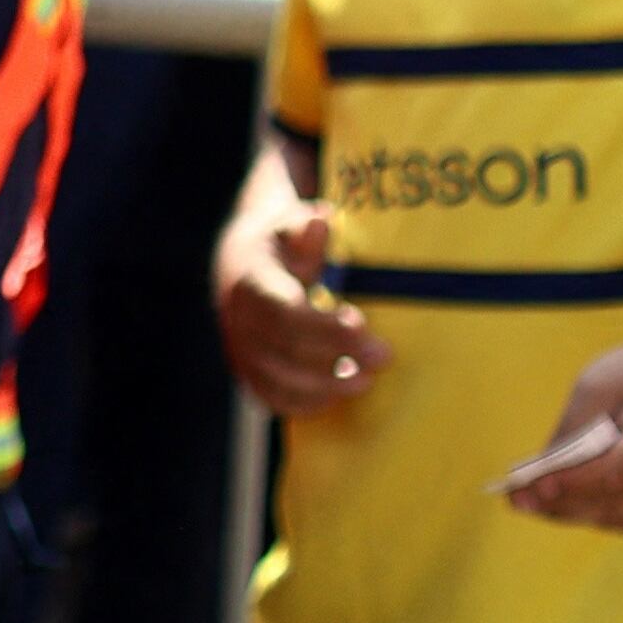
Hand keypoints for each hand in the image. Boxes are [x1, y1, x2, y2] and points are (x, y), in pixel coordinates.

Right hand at [216, 199, 390, 416]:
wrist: (239, 263)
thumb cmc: (281, 242)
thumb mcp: (290, 224)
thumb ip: (305, 226)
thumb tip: (320, 219)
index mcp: (250, 282)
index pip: (285, 312)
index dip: (323, 325)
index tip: (362, 322)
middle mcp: (238, 320)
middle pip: (285, 350)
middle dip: (337, 357)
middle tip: (384, 356)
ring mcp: (239, 349)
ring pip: (277, 380)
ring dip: (324, 387)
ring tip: (366, 382)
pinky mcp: (246, 370)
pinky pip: (270, 397)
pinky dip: (303, 404)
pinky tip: (337, 398)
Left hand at [508, 336, 622, 532]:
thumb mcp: (598, 386)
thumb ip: (572, 430)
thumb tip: (538, 474)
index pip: (619, 470)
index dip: (575, 481)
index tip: (534, 484)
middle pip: (614, 499)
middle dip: (561, 500)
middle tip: (514, 498)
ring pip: (615, 516)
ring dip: (568, 512)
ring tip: (524, 501)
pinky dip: (588, 514)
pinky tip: (553, 506)